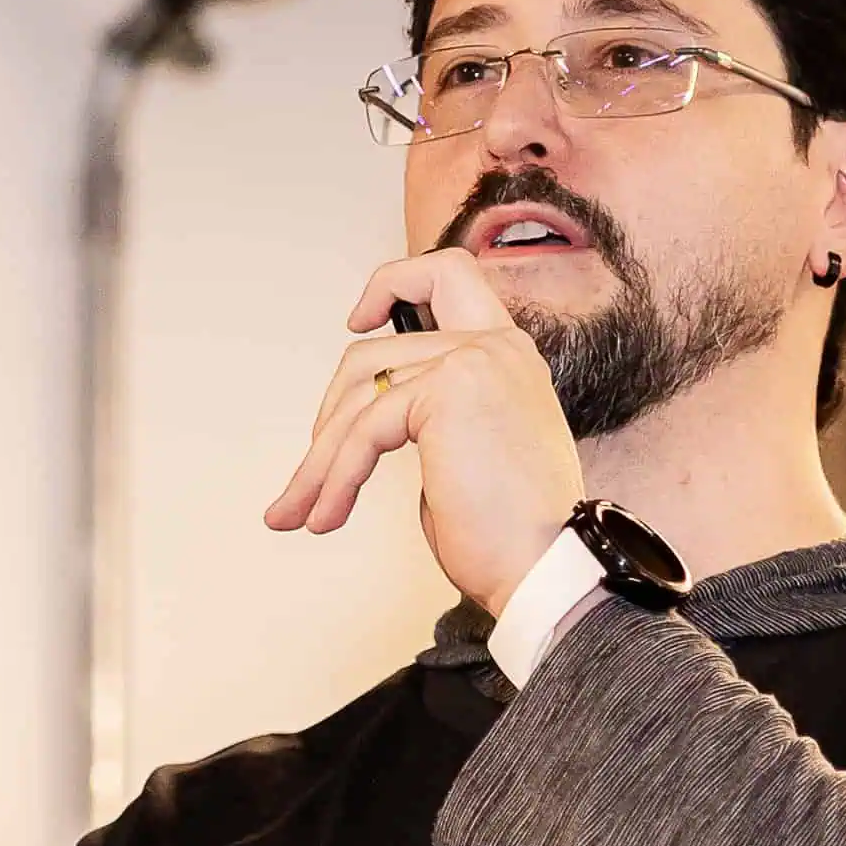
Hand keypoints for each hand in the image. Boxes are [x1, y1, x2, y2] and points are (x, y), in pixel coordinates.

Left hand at [269, 250, 581, 615]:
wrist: (544, 569)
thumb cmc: (512, 536)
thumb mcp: (466, 455)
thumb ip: (427, 416)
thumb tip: (363, 422)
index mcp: (509, 357)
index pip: (449, 275)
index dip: (393, 282)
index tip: (358, 321)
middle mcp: (497, 347)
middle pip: (374, 352)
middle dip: (330, 419)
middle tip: (307, 479)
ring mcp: (475, 360)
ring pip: (360, 395)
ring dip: (320, 462)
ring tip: (300, 511)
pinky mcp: (449, 388)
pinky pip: (365, 430)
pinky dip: (335, 477)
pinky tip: (328, 515)